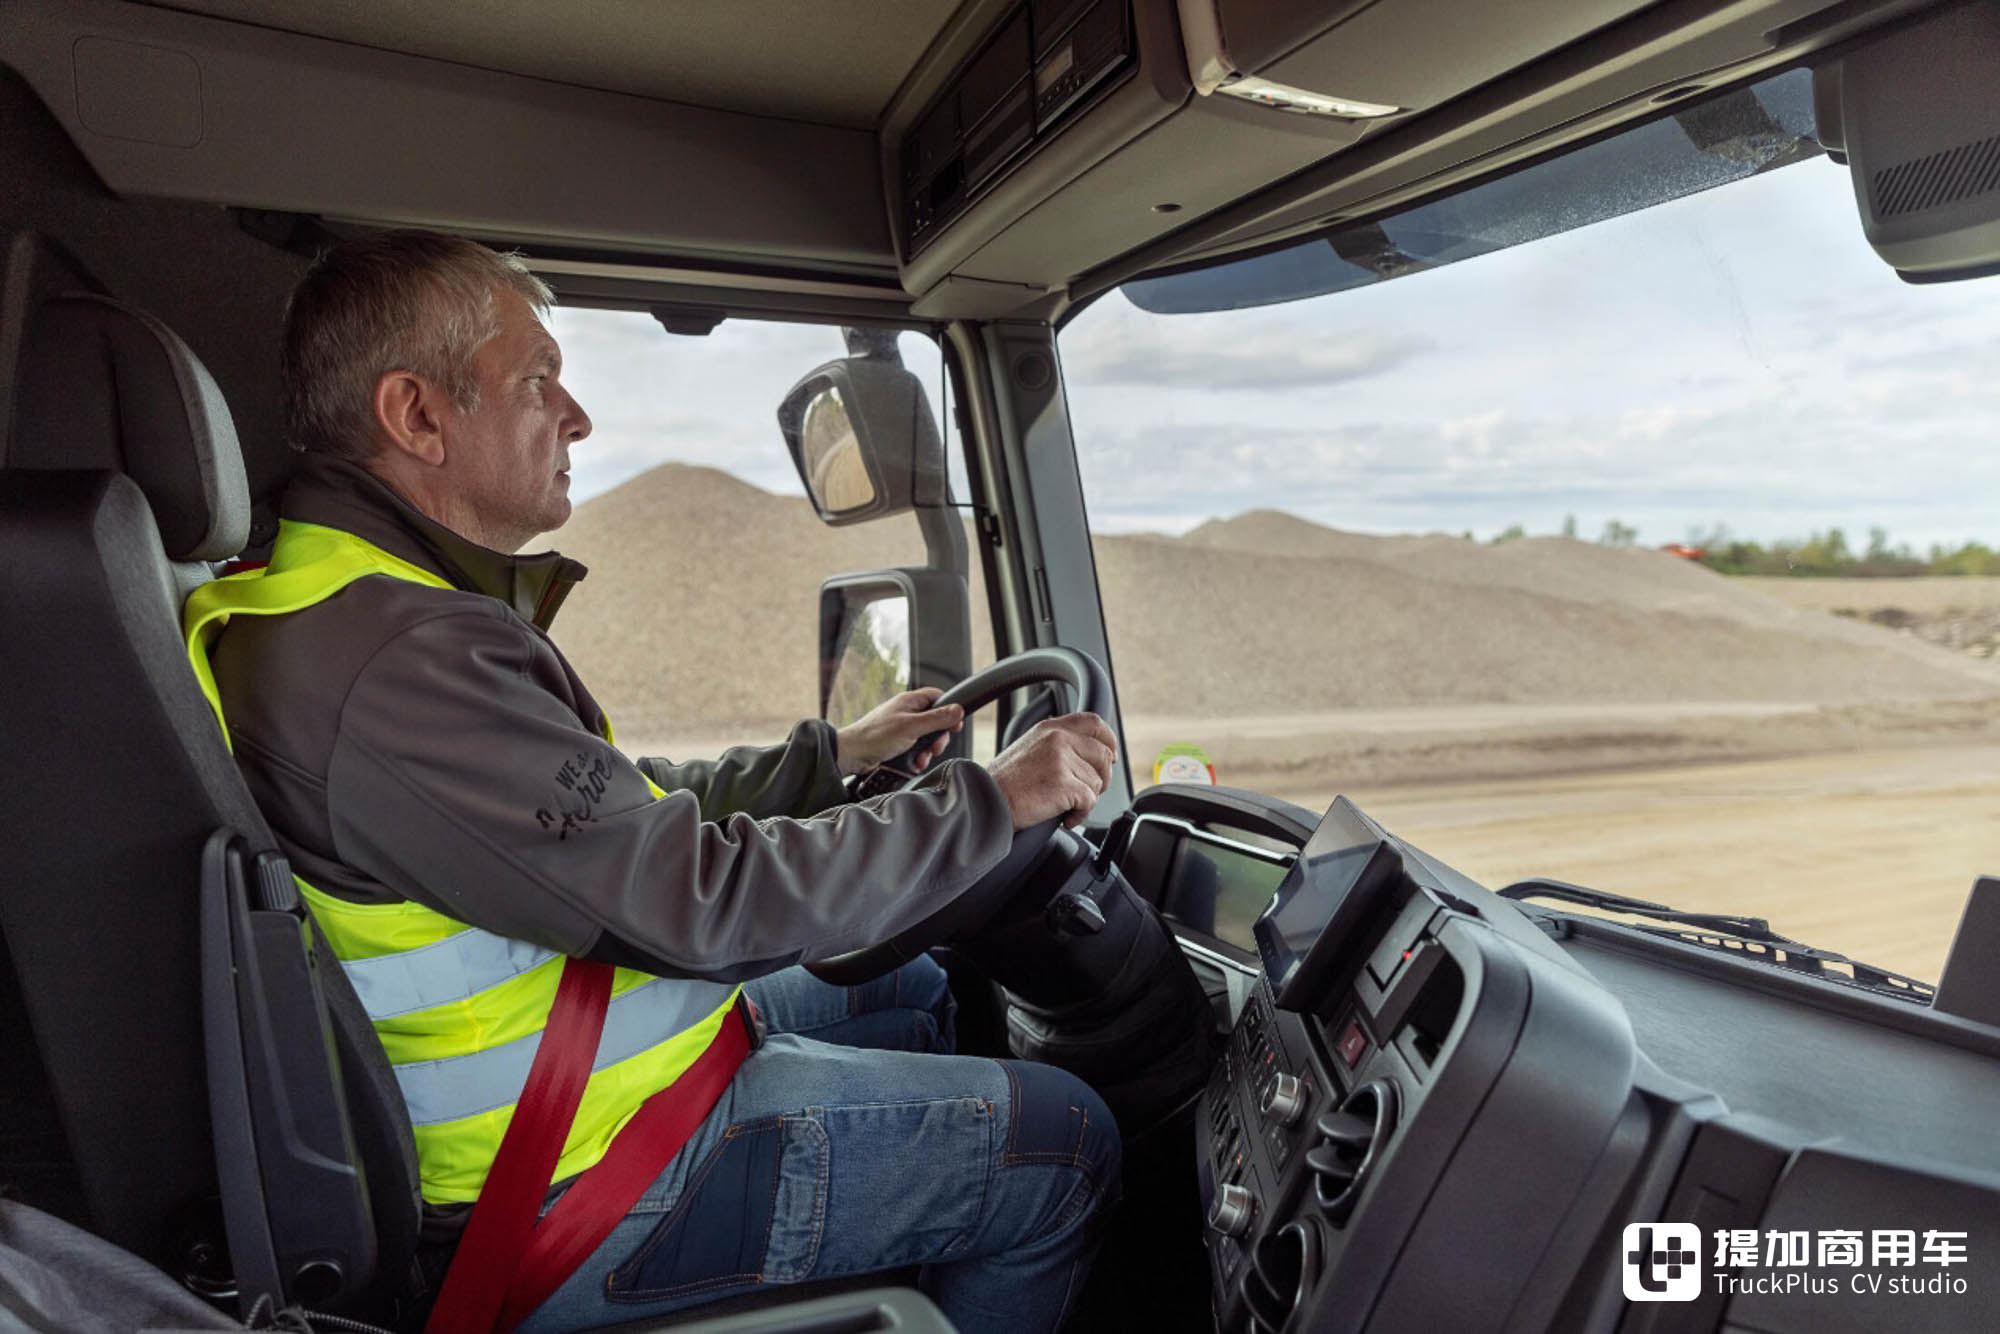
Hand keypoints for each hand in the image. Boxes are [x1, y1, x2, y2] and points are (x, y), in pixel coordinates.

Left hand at [836, 687, 965, 776]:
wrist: (852, 754)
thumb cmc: (875, 736)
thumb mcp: (912, 726)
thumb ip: (937, 719)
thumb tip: (958, 710)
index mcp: (909, 701)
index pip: (937, 697)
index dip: (949, 709)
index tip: (955, 725)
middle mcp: (906, 712)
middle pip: (935, 720)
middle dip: (938, 737)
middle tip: (935, 748)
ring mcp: (901, 727)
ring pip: (925, 737)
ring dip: (927, 751)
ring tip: (921, 759)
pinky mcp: (896, 742)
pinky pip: (915, 748)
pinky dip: (917, 757)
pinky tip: (914, 764)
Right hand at [985, 713, 1117, 829]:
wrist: (985, 800)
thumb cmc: (1004, 783)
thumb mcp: (1030, 748)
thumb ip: (1057, 744)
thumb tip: (1087, 755)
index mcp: (1051, 728)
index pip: (1094, 723)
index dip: (1108, 741)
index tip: (1110, 756)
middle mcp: (1058, 738)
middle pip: (1103, 755)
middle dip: (1102, 778)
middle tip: (1087, 793)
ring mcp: (1062, 759)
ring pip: (1097, 782)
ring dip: (1085, 800)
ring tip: (1064, 806)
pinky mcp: (1064, 783)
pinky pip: (1089, 801)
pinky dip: (1080, 814)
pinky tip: (1064, 818)